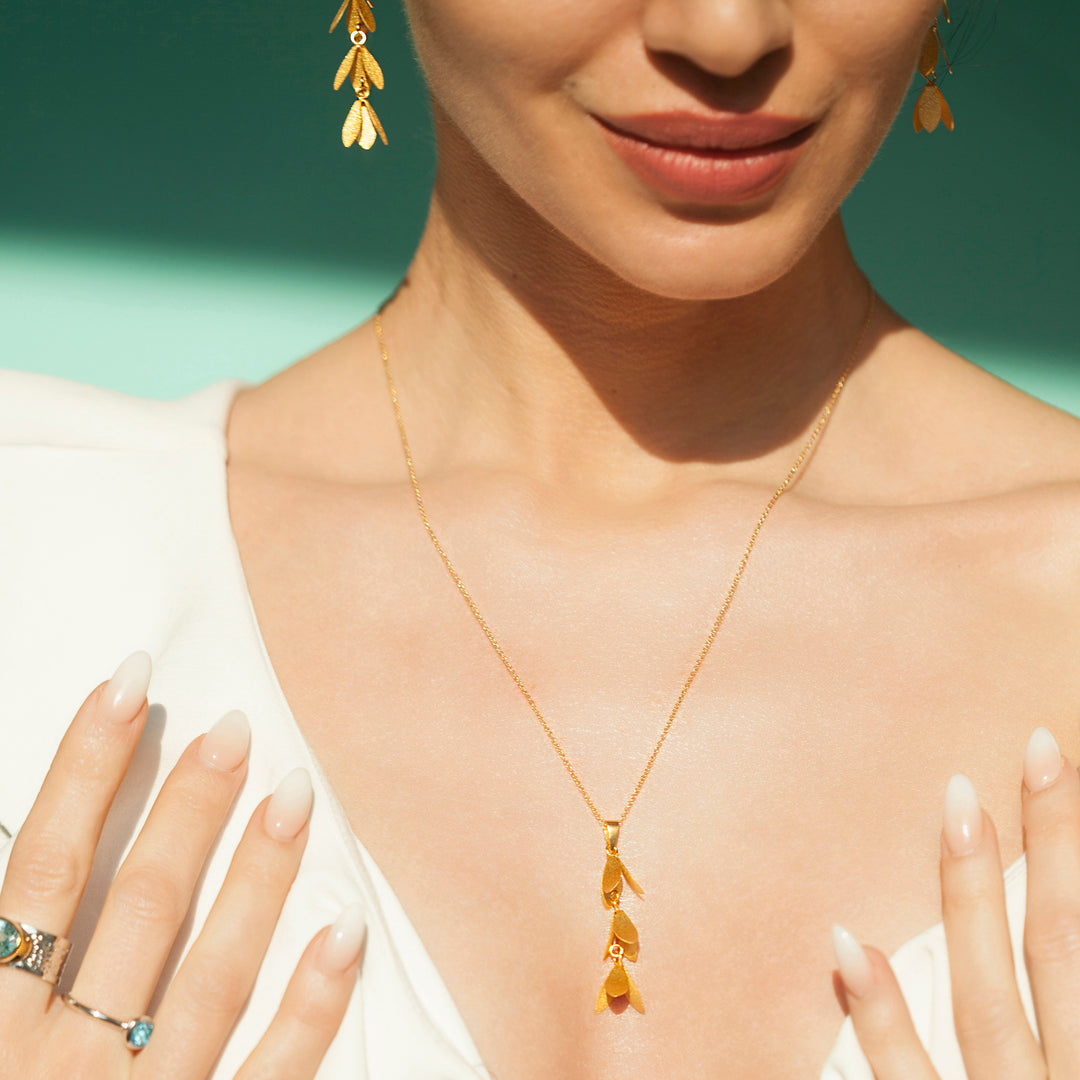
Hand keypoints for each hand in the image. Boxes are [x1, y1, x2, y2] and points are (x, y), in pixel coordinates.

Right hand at [0, 651, 362, 1077]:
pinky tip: (347, 928)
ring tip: (297, 793)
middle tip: (238, 729)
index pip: (37, 871)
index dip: (82, 768)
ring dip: (255, 878)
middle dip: (186, 809)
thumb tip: (14, 878)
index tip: (131, 683)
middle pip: (132, 907)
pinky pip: (268, 1078)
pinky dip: (310, 1005)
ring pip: (207, 973)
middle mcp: (57, 1065)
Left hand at [831, 725, 1076, 1078]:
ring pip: (988, 999)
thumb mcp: (1076, 1058)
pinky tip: (847, 943)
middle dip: (1053, 846)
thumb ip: (1064, 1000)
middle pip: (1057, 947)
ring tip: (961, 803)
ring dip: (972, 897)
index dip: (1075, 846)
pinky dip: (880, 1017)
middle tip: (1037, 748)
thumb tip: (1050, 904)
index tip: (1057, 761)